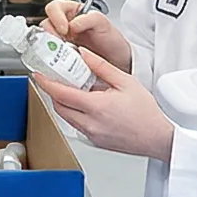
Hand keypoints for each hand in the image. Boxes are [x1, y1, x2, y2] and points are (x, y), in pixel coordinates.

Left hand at [32, 52, 174, 162]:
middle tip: (54, 78)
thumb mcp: (125, 81)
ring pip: (66, 117)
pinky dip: (75, 113)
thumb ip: (101, 66)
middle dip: (53, 92)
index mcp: (96, 107)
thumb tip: (84, 54)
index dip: (46, 83)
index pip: (61, 93)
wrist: (158, 138)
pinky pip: (77, 125)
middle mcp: (90, 123)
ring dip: (63, 103)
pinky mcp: (94, 141)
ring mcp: (91, 134)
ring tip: (72, 89)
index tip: (38, 74)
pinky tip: (86, 104)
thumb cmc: (146, 113)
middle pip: (59, 106)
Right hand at [41, 0, 132, 71]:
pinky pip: (51, 56)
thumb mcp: (103, 24)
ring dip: (50, 47)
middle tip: (59, 43)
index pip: (55, 7)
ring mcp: (61, 42)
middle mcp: (64, 26)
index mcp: (72, 12)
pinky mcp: (61, 57)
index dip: (56, 16)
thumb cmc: (112, 40)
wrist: (119, 60)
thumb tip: (72, 24)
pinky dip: (53, 58)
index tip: (64, 29)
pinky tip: (62, 61)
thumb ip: (89, 19)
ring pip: (46, 41)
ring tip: (62, 53)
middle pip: (46, 24)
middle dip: (50, 34)